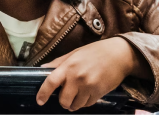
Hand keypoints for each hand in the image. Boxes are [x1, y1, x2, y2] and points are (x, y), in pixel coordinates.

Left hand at [36, 37, 152, 111]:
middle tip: (65, 96)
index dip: (43, 93)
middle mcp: (77, 78)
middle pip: (63, 100)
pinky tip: (87, 93)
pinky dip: (85, 102)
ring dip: (74, 103)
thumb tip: (42, 68)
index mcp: (69, 66)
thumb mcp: (74, 53)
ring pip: (75, 105)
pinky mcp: (99, 93)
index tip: (39, 100)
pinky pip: (87, 104)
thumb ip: (58, 62)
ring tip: (77, 95)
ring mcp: (88, 87)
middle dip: (63, 101)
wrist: (118, 55)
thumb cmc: (95, 52)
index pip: (51, 82)